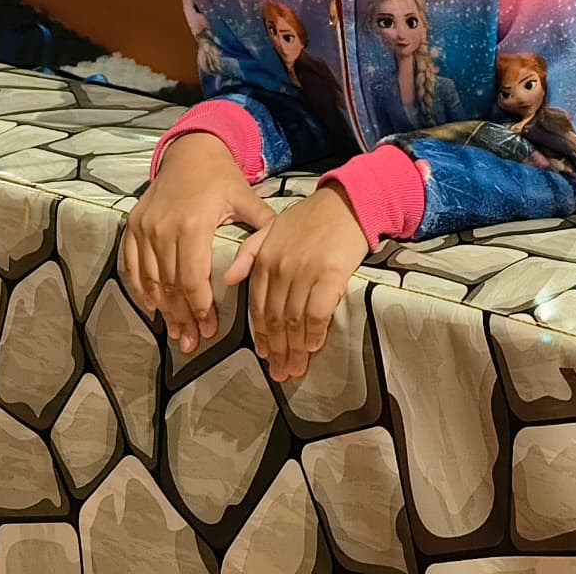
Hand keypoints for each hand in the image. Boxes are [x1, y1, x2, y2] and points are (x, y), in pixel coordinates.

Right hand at [121, 134, 276, 353]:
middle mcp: (164, 228)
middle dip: (182, 317)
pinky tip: (152, 307)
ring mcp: (145, 227)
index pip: (193, 278)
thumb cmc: (222, 177)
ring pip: (150, 280)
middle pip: (171, 286)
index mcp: (194, 224)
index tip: (209, 329)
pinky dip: (140, 289)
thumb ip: (262, 228)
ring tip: (176, 332)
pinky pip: (130, 265)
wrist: (190, 150)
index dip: (200, 308)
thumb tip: (272, 260)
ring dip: (162, 310)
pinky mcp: (132, 225)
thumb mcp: (246, 198)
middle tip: (192, 341)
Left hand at [228, 186, 368, 382]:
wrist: (348, 202)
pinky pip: (318, 312)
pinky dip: (315, 332)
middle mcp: (281, 267)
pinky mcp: (331, 274)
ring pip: (294, 320)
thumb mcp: (272, 227)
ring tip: (295, 369)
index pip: (257, 306)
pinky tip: (314, 346)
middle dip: (277, 350)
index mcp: (264, 258)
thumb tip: (227, 280)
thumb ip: (248, 253)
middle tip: (280, 373)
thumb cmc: (311, 217)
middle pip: (274, 318)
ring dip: (295, 349)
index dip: (261, 335)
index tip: (265, 356)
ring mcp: (305, 271)